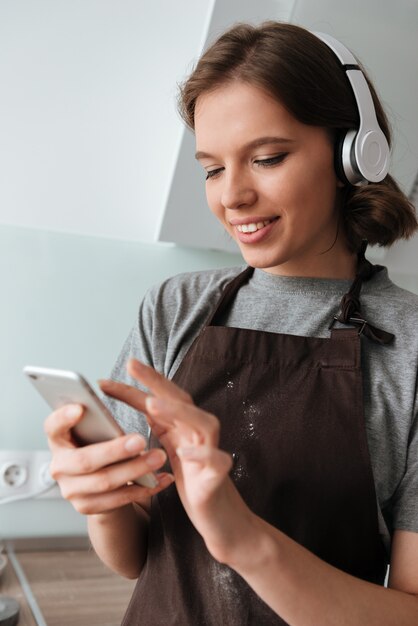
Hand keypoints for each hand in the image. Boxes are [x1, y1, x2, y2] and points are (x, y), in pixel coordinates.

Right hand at [44, 403, 172, 515]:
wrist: (97, 483)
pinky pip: (118, 499)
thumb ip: (99, 420)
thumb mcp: (95, 430)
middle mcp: (59, 466)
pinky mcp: (87, 506)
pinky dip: (144, 488)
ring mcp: (71, 490)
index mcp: (58, 440)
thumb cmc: (98, 445)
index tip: (81, 408)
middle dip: (116, 450)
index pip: (53, 426)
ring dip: (136, 470)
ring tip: (158, 457)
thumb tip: (121, 400)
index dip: (64, 418)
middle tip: (141, 440)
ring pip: (105, 482)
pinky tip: (160, 479)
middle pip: (85, 460)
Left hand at [99, 359, 256, 562]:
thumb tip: (137, 402)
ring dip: (177, 412)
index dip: (135, 387)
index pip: (159, 399)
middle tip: (132, 366)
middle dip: (156, 382)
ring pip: (202, 423)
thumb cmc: (194, 481)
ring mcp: (211, 451)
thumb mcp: (170, 450)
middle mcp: (199, 432)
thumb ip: (159, 425)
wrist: (220, 518)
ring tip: (151, 405)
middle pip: (181, 400)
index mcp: (183, 427)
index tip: (104, 381)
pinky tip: (186, 452)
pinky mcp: (219, 475)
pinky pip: (216, 460)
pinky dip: (203, 454)